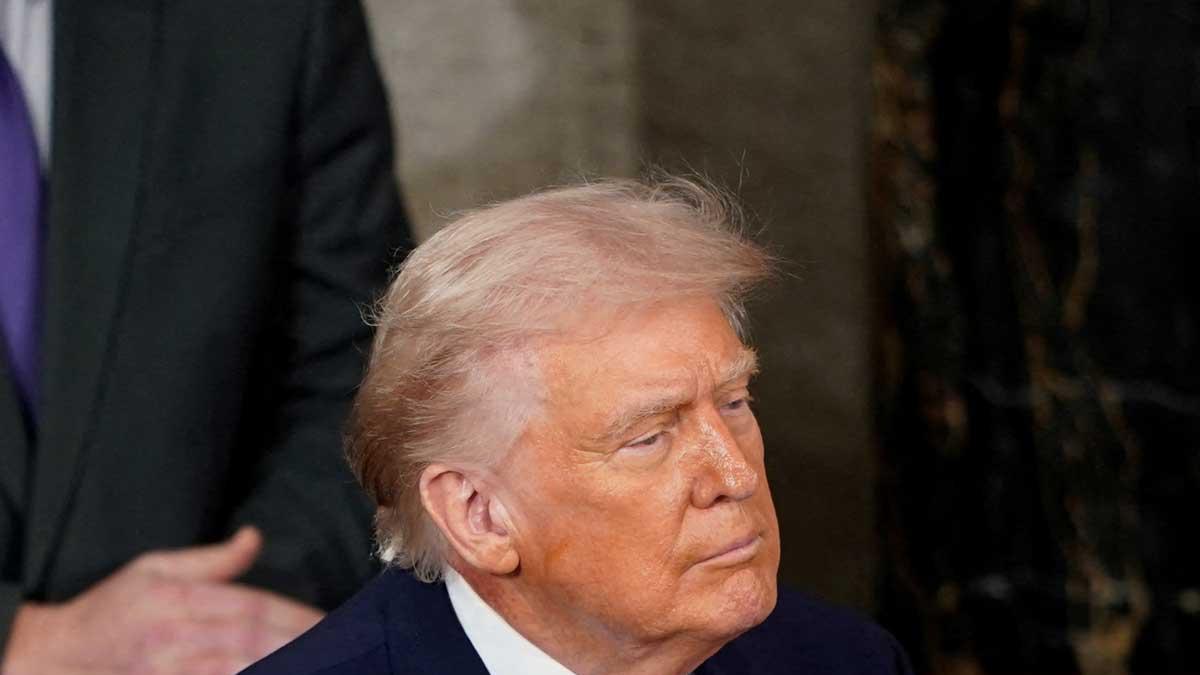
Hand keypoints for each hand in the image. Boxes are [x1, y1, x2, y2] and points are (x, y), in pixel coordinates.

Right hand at [2, 527, 321, 674]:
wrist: (60, 655)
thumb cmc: (114, 609)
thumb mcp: (155, 569)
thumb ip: (212, 560)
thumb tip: (254, 536)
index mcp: (179, 598)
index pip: (250, 606)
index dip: (293, 615)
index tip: (330, 621)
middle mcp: (175, 635)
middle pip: (249, 641)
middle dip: (297, 643)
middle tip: (341, 646)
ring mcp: (168, 670)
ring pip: (234, 670)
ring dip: (277, 667)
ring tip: (321, 666)